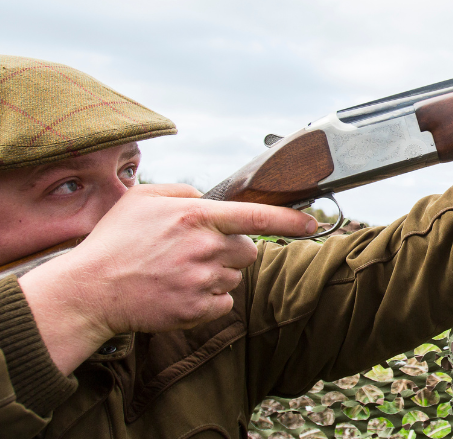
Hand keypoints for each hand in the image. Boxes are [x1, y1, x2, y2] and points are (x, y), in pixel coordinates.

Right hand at [19, 183, 315, 374]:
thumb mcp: (143, 199)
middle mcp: (205, 248)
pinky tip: (179, 291)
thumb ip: (183, 192)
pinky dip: (208, 298)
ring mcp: (202, 281)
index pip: (257, 216)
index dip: (291, 219)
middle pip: (249, 250)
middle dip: (232, 250)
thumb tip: (208, 198)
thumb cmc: (115, 241)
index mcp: (195, 217)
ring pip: (235, 276)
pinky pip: (224, 301)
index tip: (313, 222)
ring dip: (217, 274)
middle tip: (197, 251)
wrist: (89, 291)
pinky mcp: (198, 309)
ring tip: (178, 272)